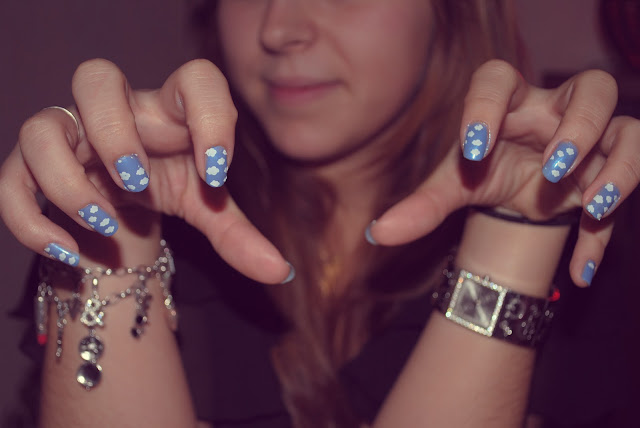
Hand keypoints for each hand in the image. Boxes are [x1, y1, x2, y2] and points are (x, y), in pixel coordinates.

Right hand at [0, 59, 290, 283]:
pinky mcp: (32, 171)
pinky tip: (69, 251)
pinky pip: (12, 181)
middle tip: (137, 181)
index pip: (195, 80)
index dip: (210, 115)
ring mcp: (69, 139)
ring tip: (103, 222)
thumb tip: (281, 273)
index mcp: (170, 111)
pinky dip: (32, 220)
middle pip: (95, 78)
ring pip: (43, 128)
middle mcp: (116, 114)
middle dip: (113, 131)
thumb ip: (240, 236)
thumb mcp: (208, 207)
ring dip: (68, 179)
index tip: (219, 172)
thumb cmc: (170, 186)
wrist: (123, 204)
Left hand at [368, 59, 639, 285]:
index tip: (473, 148)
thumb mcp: (453, 187)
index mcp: (506, 102)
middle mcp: (554, 110)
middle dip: (580, 127)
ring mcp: (591, 139)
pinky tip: (578, 270)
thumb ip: (420, 207)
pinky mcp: (610, 170)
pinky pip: (629, 184)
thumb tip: (376, 235)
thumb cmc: (483, 174)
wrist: (515, 195)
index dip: (486, 106)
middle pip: (591, 89)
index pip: (498, 80)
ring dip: (619, 168)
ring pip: (628, 130)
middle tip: (555, 168)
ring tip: (594, 206)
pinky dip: (604, 234)